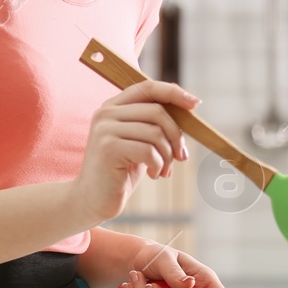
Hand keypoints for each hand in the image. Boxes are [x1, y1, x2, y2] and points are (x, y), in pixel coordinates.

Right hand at [71, 79, 198, 224]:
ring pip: (156, 133)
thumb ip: (153, 124)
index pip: (147, 87)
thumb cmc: (119, 172)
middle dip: (176, 136)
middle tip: (180, 156)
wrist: (92, 200)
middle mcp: (106, 113)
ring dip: (167, 156)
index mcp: (113, 107)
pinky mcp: (108, 148)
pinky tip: (152, 175)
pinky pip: (149, 151)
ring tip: (162, 170)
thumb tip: (189, 108)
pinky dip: (158, 165)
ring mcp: (105, 129)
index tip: (195, 104)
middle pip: (157, 111)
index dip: (174, 92)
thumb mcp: (138, 143)